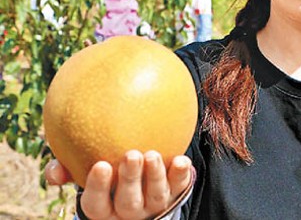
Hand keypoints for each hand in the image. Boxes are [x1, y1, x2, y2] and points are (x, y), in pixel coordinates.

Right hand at [45, 150, 191, 219]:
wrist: (141, 181)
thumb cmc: (105, 174)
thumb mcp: (85, 174)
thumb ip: (66, 170)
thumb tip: (54, 173)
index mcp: (104, 208)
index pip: (97, 204)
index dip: (98, 187)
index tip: (100, 165)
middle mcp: (129, 211)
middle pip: (128, 201)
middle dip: (130, 179)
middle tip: (131, 154)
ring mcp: (153, 204)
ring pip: (155, 196)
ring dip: (155, 176)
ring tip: (152, 155)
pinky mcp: (174, 194)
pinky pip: (179, 187)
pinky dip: (180, 175)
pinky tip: (181, 160)